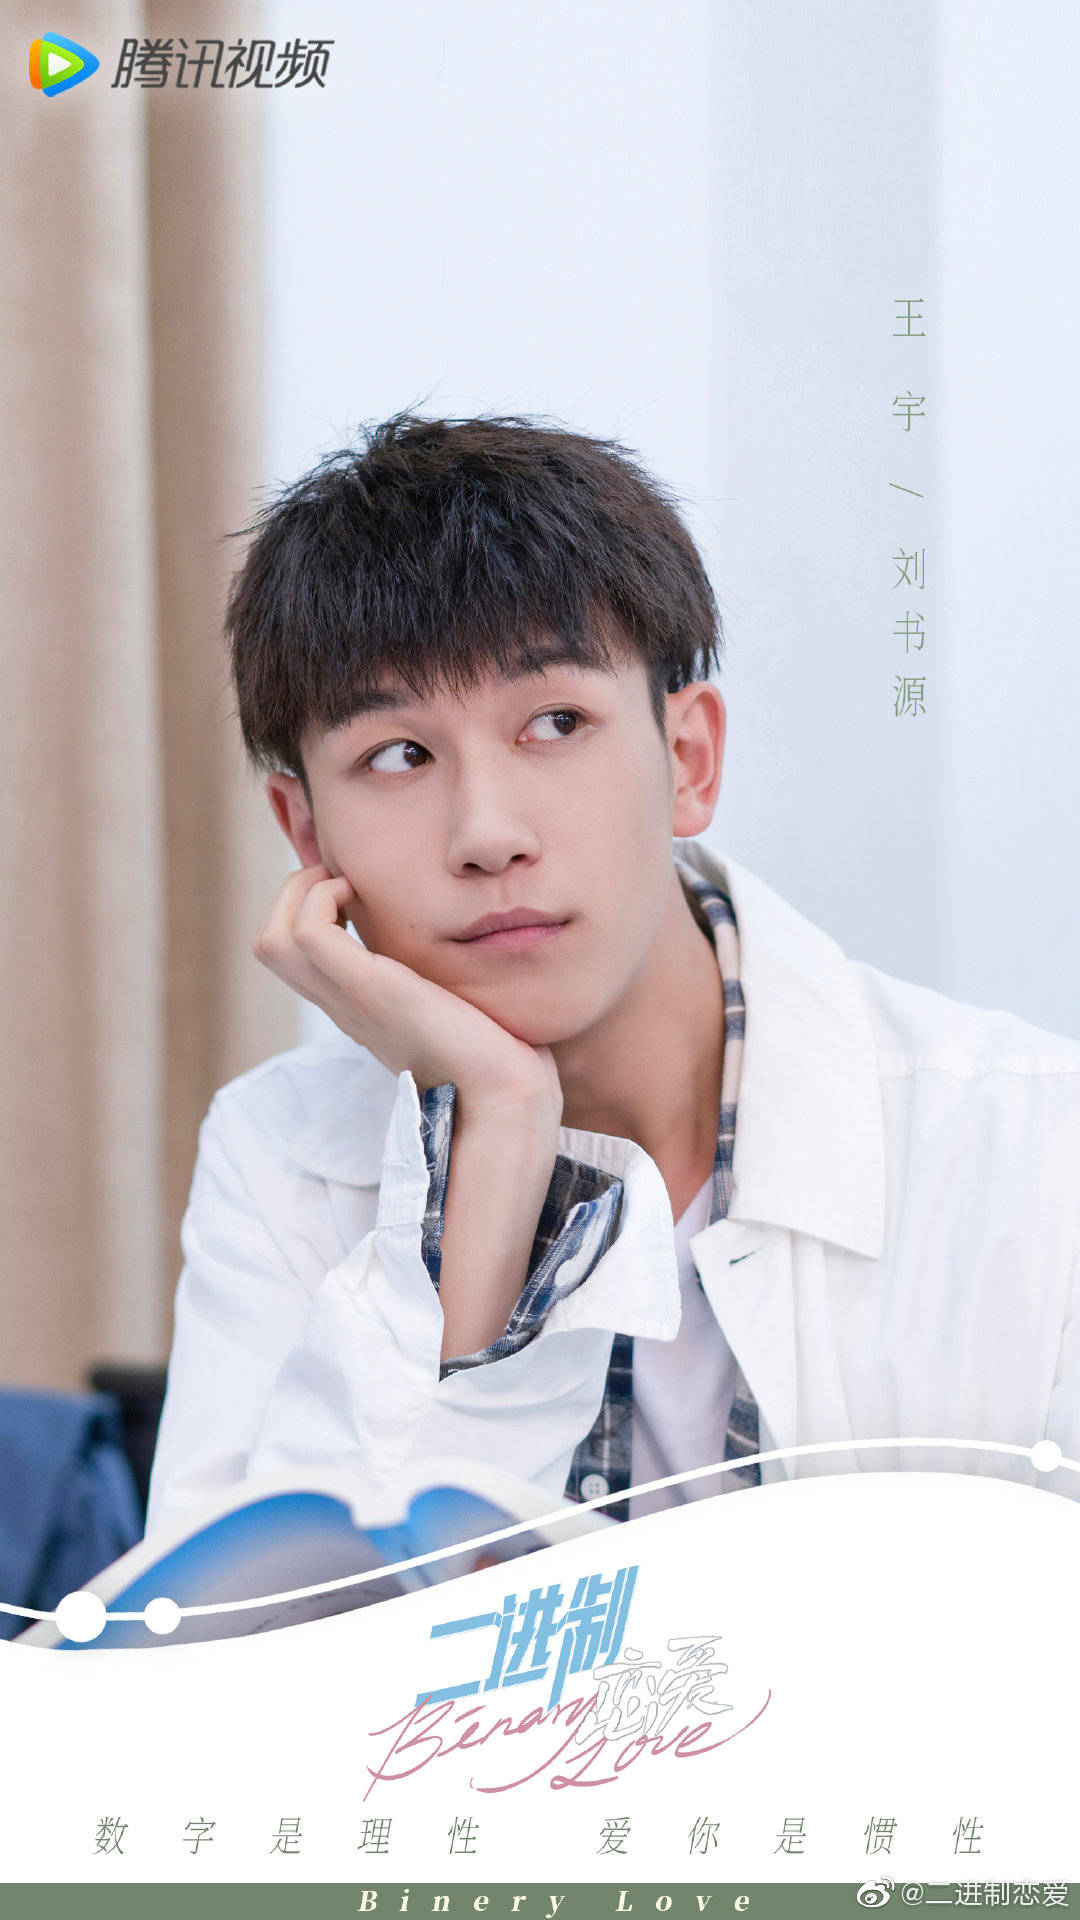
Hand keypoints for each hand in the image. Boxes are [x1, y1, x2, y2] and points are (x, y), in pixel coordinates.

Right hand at [253, 864, 562, 1121]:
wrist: (508, 1101)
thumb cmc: (500, 1058)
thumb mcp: (460, 1006)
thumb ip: (447, 982)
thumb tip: (471, 956)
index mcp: (361, 1009)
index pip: (297, 958)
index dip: (310, 911)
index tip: (355, 890)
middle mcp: (345, 1006)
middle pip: (270, 946)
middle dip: (294, 894)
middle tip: (343, 879)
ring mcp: (352, 1000)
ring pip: (273, 940)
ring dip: (301, 892)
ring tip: (347, 884)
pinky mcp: (370, 990)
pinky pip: (309, 933)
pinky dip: (321, 898)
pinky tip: (360, 895)